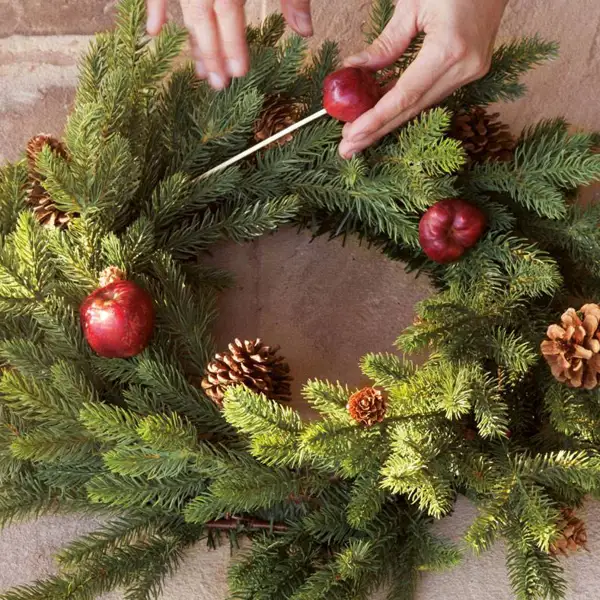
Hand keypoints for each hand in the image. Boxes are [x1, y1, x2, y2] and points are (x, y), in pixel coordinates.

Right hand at [146, 0, 312, 89]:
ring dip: (190, 38)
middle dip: (210, 51)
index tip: (237, 72)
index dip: (232, 43)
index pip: (227, 11)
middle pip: (202, 13)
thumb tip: (305, 32)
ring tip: (199, 70)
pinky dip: (156, 5)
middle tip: (218, 84)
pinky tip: (155, 31)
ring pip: (183, 4)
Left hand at [339, 0, 507, 157]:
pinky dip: (405, 104)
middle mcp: (464, 68)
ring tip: (358, 135)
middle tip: (347, 149)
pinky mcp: (471, 69)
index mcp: (449, 50)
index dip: (376, 119)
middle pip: (412, 109)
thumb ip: (385, 44)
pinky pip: (432, 93)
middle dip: (377, 130)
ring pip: (421, 104)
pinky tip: (381, 114)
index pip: (405, 96)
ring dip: (388, 121)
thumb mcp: (412, 5)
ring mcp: (472, 71)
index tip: (351, 135)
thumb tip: (354, 69)